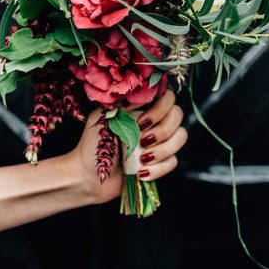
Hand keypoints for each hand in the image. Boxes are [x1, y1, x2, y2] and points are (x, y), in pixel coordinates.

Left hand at [68, 90, 187, 203]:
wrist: (88, 175)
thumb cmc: (93, 144)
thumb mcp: (103, 117)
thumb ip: (123, 102)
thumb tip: (144, 93)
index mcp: (141, 107)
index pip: (167, 96)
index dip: (160, 108)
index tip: (141, 122)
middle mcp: (154, 122)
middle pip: (178, 115)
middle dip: (162, 130)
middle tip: (141, 140)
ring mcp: (158, 142)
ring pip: (180, 138)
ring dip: (162, 150)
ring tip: (141, 159)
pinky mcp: (160, 162)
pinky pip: (173, 162)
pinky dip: (158, 169)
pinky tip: (140, 172)